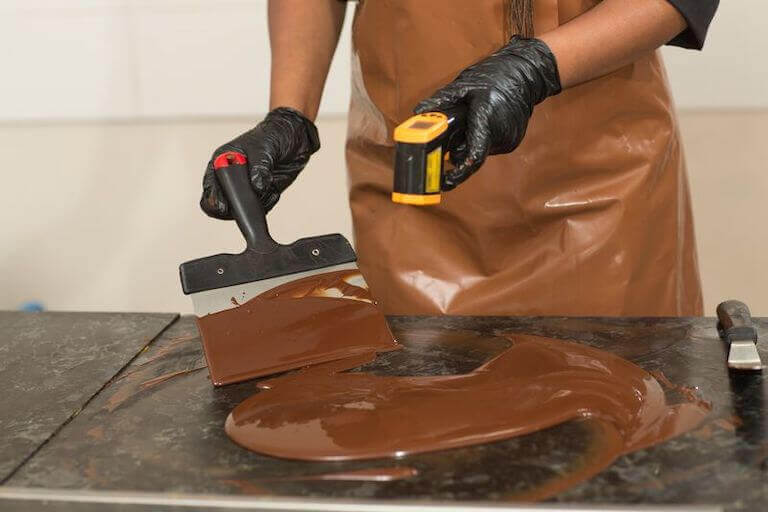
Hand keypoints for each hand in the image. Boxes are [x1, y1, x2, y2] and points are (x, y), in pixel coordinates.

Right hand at [200, 107, 319, 218]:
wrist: (294, 137)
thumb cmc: (273, 134)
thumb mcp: (265, 148)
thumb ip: (260, 167)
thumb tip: (257, 186)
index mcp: (222, 161)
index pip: (210, 186)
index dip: (214, 199)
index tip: (223, 207)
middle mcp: (231, 177)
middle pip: (220, 204)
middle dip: (233, 208)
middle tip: (247, 206)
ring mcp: (246, 187)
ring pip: (241, 209)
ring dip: (254, 205)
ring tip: (268, 189)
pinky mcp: (262, 194)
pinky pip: (261, 208)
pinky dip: (268, 203)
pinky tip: (274, 190)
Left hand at [415, 36, 560, 189]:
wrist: (526, 74)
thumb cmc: (494, 76)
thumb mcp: (464, 85)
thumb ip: (441, 100)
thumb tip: (419, 111)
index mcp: (487, 119)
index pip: (474, 155)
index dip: (459, 172)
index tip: (445, 180)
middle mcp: (501, 133)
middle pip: (471, 153)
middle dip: (457, 148)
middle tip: (452, 133)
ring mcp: (508, 140)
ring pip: (479, 151)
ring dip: (469, 142)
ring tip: (472, 120)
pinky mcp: (512, 142)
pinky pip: (489, 147)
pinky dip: (481, 139)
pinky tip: (484, 121)